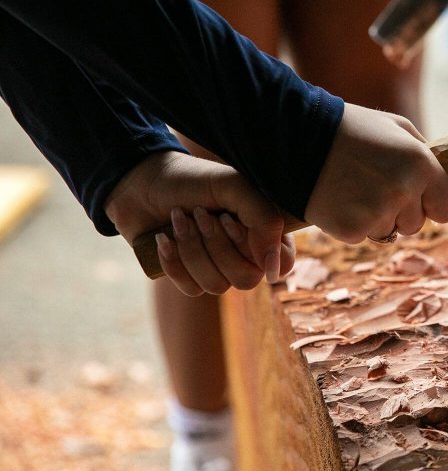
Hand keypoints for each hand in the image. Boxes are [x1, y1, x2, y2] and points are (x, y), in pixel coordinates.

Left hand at [104, 151, 294, 295]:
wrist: (143, 184)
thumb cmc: (193, 180)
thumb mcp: (234, 187)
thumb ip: (264, 220)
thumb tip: (272, 269)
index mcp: (264, 232)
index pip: (281, 264)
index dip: (260, 252)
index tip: (229, 221)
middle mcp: (245, 254)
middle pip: (246, 279)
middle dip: (216, 245)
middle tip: (200, 213)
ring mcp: (217, 268)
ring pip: (216, 286)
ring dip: (192, 249)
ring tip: (178, 219)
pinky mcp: (189, 277)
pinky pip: (191, 290)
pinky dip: (174, 263)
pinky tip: (163, 238)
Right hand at [305, 105, 447, 242]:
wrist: (296, 137)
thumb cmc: (351, 129)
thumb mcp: (396, 128)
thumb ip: (423, 155)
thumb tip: (440, 181)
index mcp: (420, 163)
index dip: (434, 205)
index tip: (421, 200)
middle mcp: (403, 190)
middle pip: (417, 224)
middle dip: (401, 210)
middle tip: (373, 184)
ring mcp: (377, 213)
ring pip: (390, 232)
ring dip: (376, 218)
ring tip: (354, 188)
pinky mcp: (351, 230)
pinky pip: (363, 236)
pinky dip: (352, 223)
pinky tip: (339, 199)